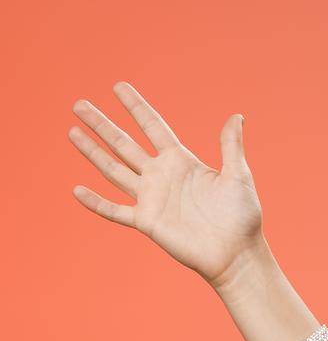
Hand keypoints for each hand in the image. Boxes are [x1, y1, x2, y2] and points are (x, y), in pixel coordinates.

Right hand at [68, 82, 264, 285]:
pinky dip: (96, 202)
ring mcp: (152, 198)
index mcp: (181, 162)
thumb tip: (236, 116)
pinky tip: (77, 190)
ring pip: (114, 170)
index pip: (153, 127)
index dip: (136, 107)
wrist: (237, 254)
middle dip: (102, 124)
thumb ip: (231, 146)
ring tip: (72, 131)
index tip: (118, 86)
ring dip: (92, 152)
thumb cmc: (242, 218)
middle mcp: (161, 176)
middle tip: (80, 104)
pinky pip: (115, 211)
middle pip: (124, 144)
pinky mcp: (147, 222)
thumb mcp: (239, 176)